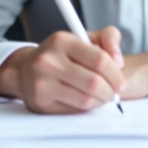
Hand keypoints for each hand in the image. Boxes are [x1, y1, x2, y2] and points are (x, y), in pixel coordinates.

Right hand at [0, 26, 124, 113]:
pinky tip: (87, 100)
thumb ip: (108, 39)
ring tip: (102, 96)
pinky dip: (86, 107)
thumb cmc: (62, 54)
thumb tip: (118, 60)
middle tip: (114, 93)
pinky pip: (73, 110)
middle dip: (110, 91)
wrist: (26, 69)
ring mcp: (42, 83)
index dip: (116, 74)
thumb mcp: (84, 38)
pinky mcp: (40, 102)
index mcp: (62, 41)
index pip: (99, 59)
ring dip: (100, 101)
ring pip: (85, 100)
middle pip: (94, 83)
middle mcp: (48, 61)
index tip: (121, 81)